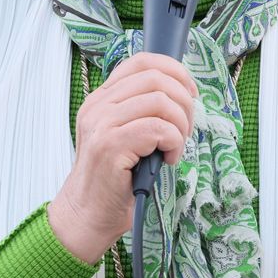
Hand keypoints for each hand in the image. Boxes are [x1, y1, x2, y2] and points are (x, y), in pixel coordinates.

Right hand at [48, 52, 195, 263]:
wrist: (86, 215)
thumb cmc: (115, 179)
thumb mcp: (126, 135)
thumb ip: (142, 111)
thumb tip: (184, 93)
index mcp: (102, 98)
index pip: (142, 61)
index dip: (174, 70)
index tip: (190, 93)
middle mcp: (98, 105)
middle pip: (156, 78)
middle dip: (184, 102)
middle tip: (185, 130)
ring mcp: (102, 124)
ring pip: (160, 101)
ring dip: (180, 125)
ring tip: (175, 147)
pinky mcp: (110, 145)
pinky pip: (159, 129)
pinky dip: (174, 143)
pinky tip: (167, 160)